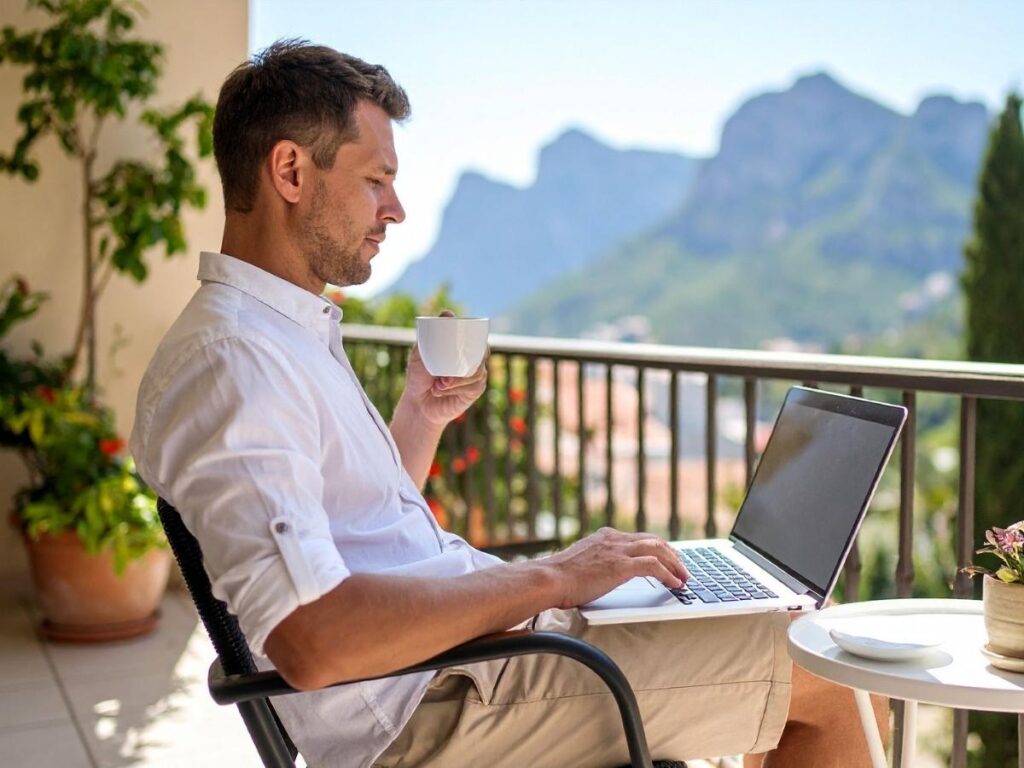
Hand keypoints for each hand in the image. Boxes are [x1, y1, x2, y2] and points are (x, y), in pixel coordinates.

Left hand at [400, 310, 488, 428]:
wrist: (418, 404)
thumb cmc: (418, 377)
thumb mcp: (418, 355)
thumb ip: (429, 336)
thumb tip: (448, 313)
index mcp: (460, 347)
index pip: (476, 336)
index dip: (474, 336)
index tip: (457, 343)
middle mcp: (472, 358)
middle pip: (482, 352)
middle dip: (464, 362)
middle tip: (442, 376)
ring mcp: (476, 374)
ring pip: (476, 371)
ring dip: (455, 380)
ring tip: (437, 385)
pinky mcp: (476, 389)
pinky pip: (473, 385)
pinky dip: (456, 388)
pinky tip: (441, 391)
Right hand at [543, 528, 689, 608]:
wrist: (549, 579)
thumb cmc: (558, 578)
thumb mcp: (580, 563)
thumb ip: (593, 563)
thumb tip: (598, 574)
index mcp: (604, 537)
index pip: (637, 538)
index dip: (655, 547)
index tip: (665, 556)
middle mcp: (613, 539)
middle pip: (652, 540)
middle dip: (671, 553)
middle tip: (681, 567)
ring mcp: (618, 551)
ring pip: (657, 550)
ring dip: (675, 564)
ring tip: (684, 576)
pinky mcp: (621, 566)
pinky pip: (653, 566)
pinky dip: (668, 574)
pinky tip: (675, 584)